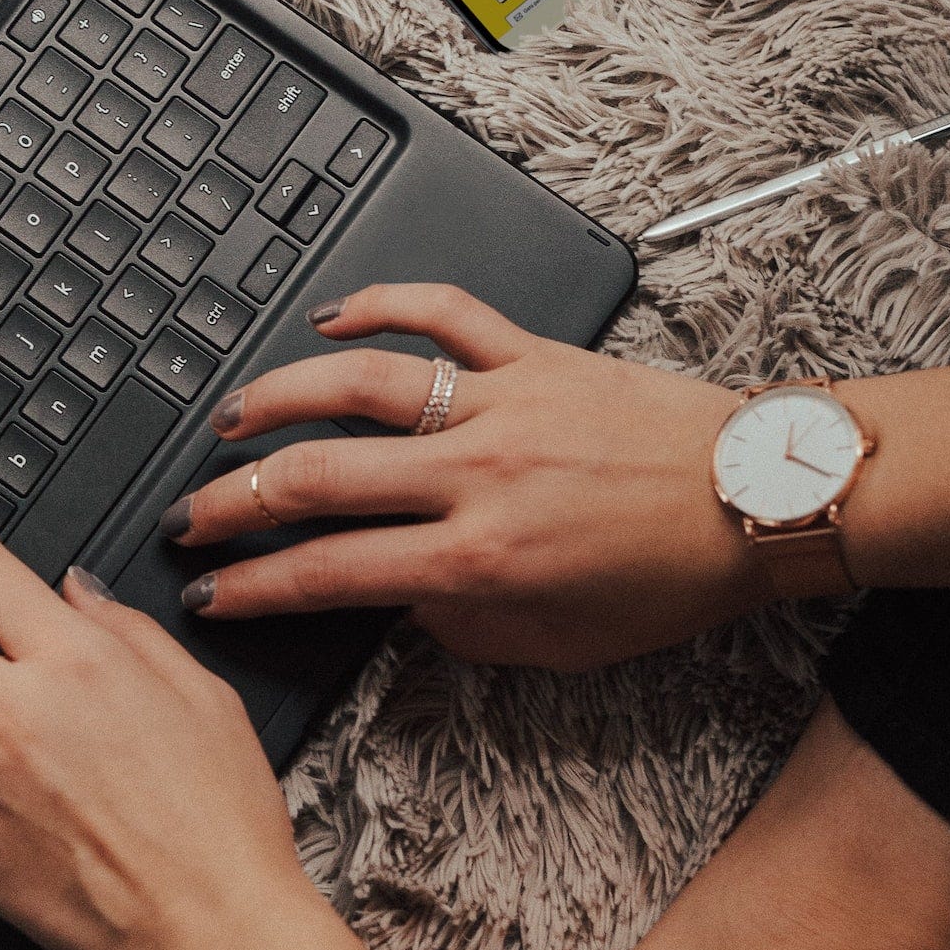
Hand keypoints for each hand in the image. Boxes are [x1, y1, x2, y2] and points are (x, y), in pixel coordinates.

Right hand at [162, 283, 761, 668]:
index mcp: (481, 560)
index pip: (331, 572)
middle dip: (233, 501)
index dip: (254, 587)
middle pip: (319, 478)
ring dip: (278, 399)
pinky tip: (332, 317)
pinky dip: (379, 304)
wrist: (757, 500)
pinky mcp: (534, 353)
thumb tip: (398, 602)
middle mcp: (478, 476)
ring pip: (359, 385)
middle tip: (191, 513)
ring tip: (231, 420)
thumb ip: (462, 629)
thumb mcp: (557, 645)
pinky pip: (441, 312)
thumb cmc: (670, 575)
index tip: (211, 592)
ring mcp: (501, 403)